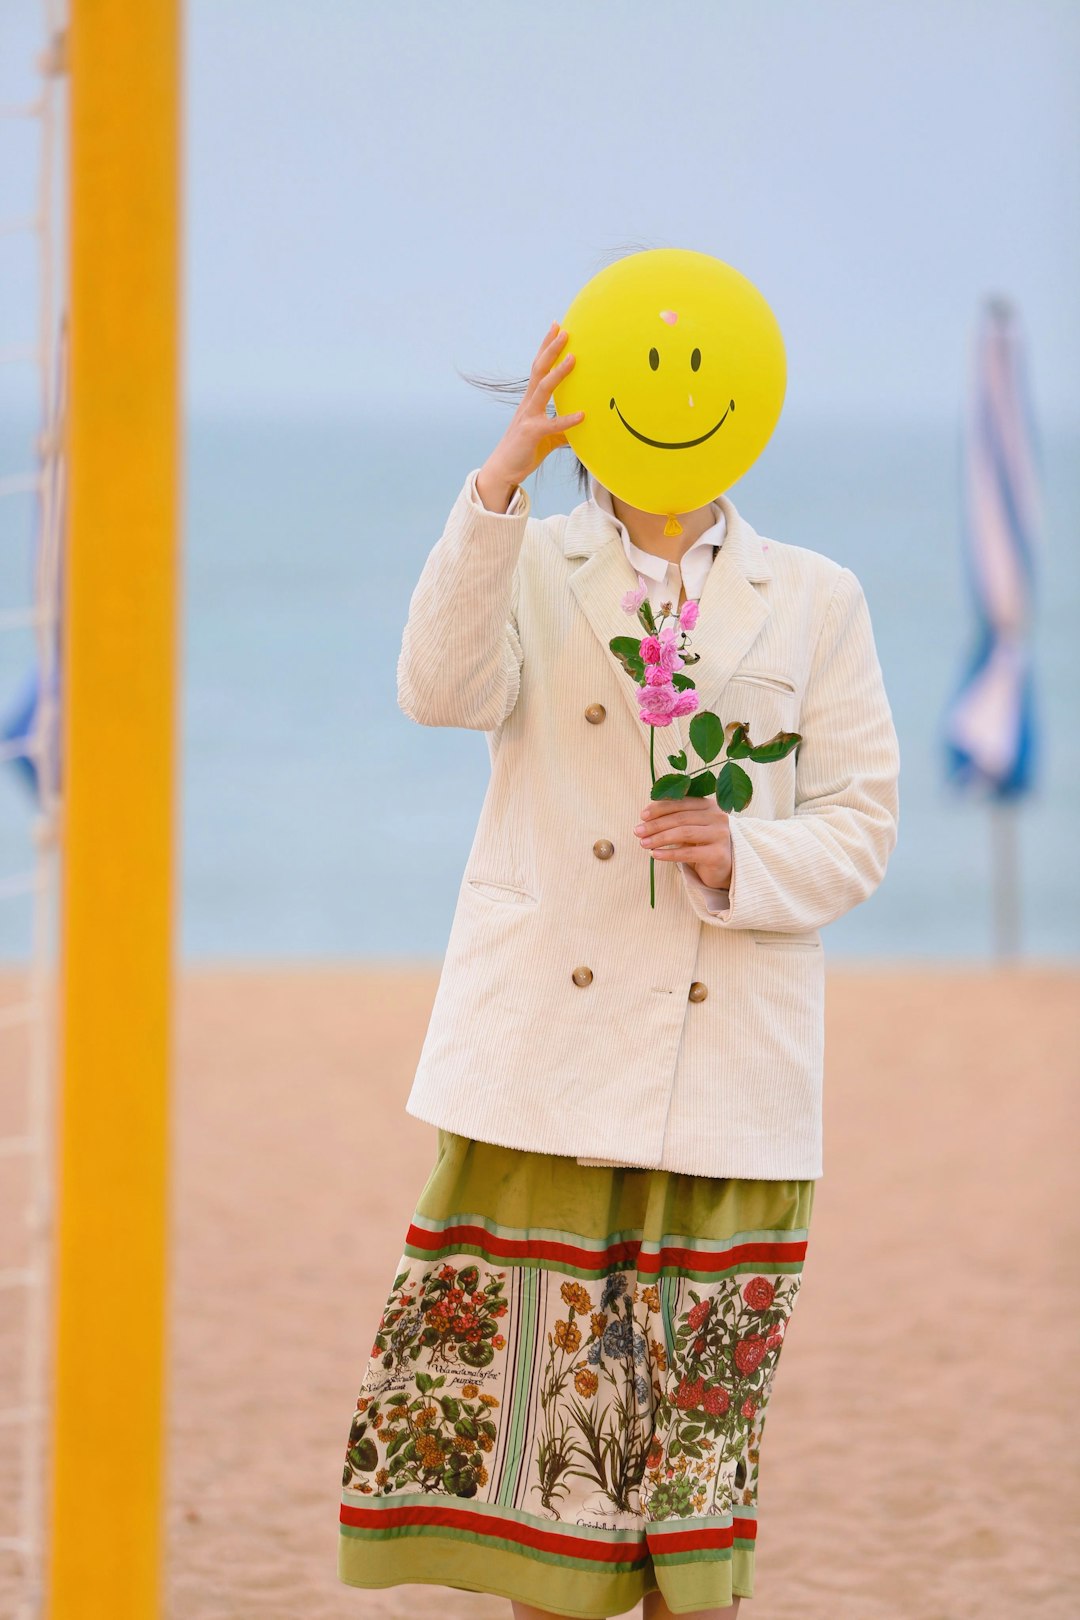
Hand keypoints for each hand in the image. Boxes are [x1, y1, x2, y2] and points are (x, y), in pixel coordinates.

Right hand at [476, 321, 585, 508]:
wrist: (503, 470)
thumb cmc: (525, 450)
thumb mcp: (549, 436)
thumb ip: (564, 427)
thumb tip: (584, 423)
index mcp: (532, 401)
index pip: (539, 367)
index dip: (547, 347)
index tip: (557, 327)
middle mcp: (528, 403)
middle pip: (539, 369)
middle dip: (551, 348)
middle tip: (564, 330)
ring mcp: (528, 416)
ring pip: (543, 389)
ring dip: (558, 373)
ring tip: (573, 357)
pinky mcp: (531, 433)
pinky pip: (551, 425)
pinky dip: (567, 420)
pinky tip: (583, 415)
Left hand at [634, 797, 732, 888]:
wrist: (722, 868)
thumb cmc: (701, 845)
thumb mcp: (688, 827)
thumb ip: (672, 818)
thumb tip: (644, 817)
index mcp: (709, 805)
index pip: (681, 802)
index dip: (659, 808)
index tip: (642, 816)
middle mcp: (718, 816)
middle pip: (680, 818)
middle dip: (656, 824)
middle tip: (638, 832)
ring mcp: (721, 835)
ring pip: (684, 833)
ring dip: (660, 838)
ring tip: (643, 843)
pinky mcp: (718, 854)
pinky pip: (689, 853)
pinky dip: (669, 853)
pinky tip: (655, 855)